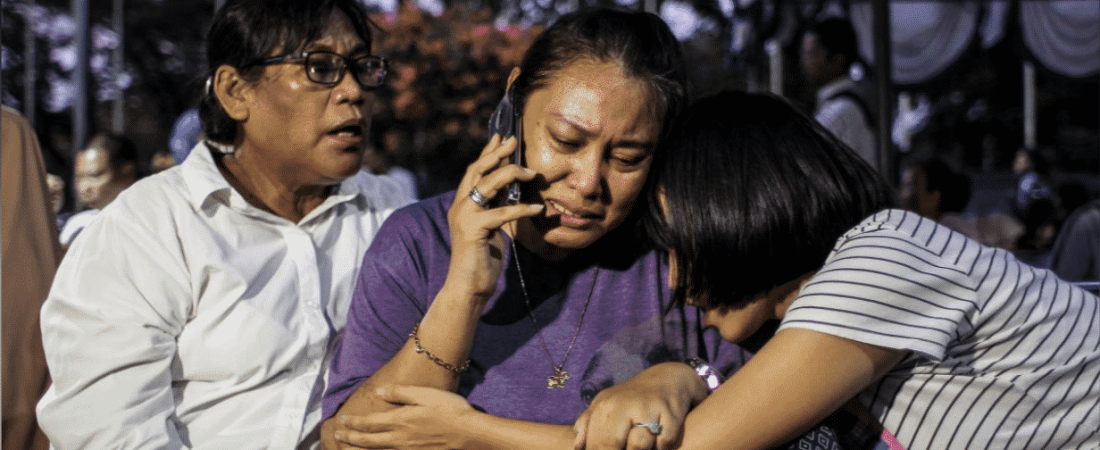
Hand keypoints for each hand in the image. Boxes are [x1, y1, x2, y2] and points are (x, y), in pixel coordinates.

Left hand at [330, 385, 475, 449]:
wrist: (470, 433)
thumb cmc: (450, 410)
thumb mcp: (425, 394)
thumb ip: (401, 393)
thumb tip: (380, 392)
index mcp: (400, 420)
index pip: (370, 423)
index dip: (354, 422)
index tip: (342, 420)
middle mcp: (400, 439)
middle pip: (369, 441)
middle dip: (351, 439)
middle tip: (338, 436)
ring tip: (349, 449)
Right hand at [446, 134, 541, 302]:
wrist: (468, 286)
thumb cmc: (482, 258)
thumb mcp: (491, 225)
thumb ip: (496, 205)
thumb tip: (512, 186)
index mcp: (463, 203)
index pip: (474, 170)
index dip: (488, 152)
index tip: (501, 136)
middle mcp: (460, 206)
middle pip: (478, 170)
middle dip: (497, 153)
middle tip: (513, 141)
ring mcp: (465, 217)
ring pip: (488, 184)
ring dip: (512, 174)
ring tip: (532, 172)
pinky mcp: (474, 230)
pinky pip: (502, 213)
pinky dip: (522, 209)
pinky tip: (538, 208)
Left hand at [574, 362, 706, 449]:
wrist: (668, 379)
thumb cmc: (630, 398)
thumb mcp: (605, 405)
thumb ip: (588, 424)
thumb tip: (577, 446)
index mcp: (607, 405)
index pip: (596, 443)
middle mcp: (626, 404)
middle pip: (612, 445)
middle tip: (623, 447)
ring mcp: (650, 408)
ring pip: (639, 446)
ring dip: (641, 449)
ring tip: (640, 443)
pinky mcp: (672, 415)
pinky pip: (663, 444)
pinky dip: (661, 446)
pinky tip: (659, 439)